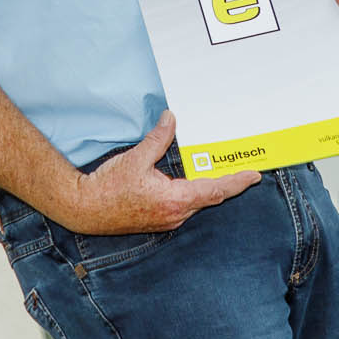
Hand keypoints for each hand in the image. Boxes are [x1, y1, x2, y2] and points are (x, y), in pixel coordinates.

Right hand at [59, 112, 256, 233]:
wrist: (84, 209)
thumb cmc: (108, 187)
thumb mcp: (136, 158)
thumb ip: (158, 139)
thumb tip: (171, 119)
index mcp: (174, 200)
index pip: (215, 190)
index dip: (237, 182)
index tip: (254, 176)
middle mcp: (175, 214)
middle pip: (211, 198)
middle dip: (229, 184)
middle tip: (247, 172)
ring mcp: (167, 220)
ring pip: (198, 203)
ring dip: (211, 189)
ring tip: (227, 175)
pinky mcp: (159, 220)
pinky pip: (185, 206)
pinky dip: (195, 193)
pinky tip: (195, 182)